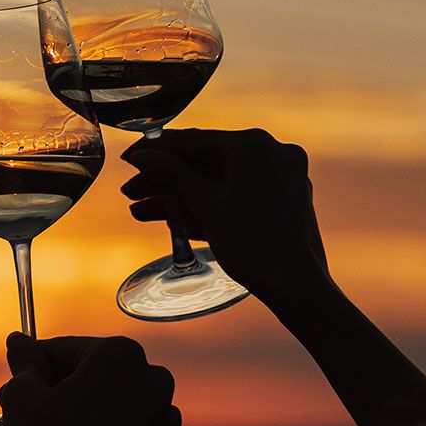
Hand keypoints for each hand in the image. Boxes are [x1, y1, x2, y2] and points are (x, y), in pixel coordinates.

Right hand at [0, 334, 184, 425]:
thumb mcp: (23, 397)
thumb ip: (25, 362)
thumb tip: (19, 341)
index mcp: (121, 354)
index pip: (67, 348)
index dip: (36, 365)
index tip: (17, 384)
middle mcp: (155, 380)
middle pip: (98, 375)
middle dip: (65, 390)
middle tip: (30, 414)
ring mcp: (167, 421)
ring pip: (120, 406)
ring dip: (92, 415)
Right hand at [121, 128, 329, 309]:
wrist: (295, 285)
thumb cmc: (252, 243)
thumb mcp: (205, 205)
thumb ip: (172, 174)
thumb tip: (142, 155)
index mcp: (253, 144)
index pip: (193, 141)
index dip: (156, 150)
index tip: (129, 158)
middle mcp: (272, 152)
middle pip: (205, 162)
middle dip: (166, 181)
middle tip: (131, 193)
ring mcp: (282, 177)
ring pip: (220, 181)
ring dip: (182, 196)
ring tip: (141, 211)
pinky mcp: (284, 201)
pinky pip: (238, 195)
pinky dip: (210, 205)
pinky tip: (176, 218)